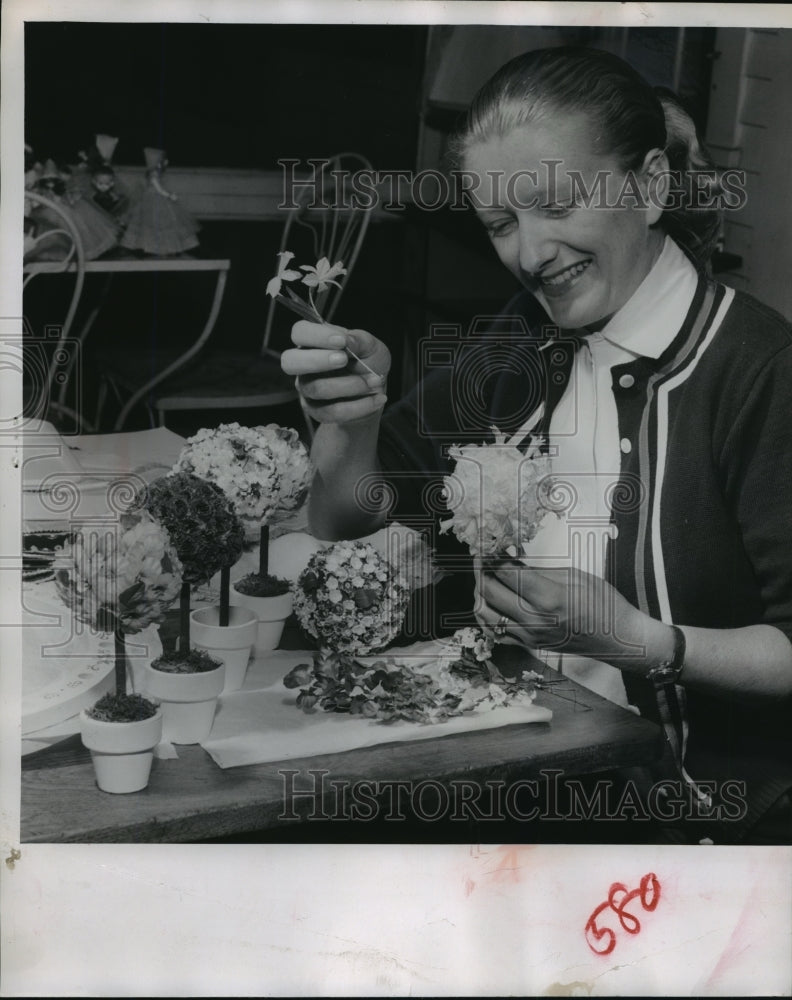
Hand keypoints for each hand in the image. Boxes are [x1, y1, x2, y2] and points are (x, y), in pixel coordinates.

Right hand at [281, 321, 390, 424]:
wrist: (374, 392)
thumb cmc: (368, 362)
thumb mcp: (371, 347)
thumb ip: (359, 340)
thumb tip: (347, 341)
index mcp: (313, 342)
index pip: (300, 332)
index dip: (316, 335)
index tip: (342, 340)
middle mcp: (303, 365)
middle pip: (290, 362)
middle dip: (317, 360)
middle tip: (344, 360)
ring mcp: (307, 389)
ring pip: (318, 388)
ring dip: (352, 385)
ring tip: (375, 381)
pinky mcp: (316, 411)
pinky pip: (333, 412)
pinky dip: (360, 406)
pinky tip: (378, 399)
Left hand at [476, 559, 666, 670]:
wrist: (620, 639)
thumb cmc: (604, 604)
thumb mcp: (574, 576)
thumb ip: (538, 570)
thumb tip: (510, 560)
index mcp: (548, 597)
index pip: (505, 573)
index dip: (491, 556)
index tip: (488, 545)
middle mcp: (534, 620)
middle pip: (489, 592)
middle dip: (481, 571)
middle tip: (482, 557)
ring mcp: (529, 636)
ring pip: (485, 614)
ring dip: (480, 592)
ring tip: (486, 576)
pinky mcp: (529, 645)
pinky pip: (494, 632)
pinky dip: (486, 615)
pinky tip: (491, 601)